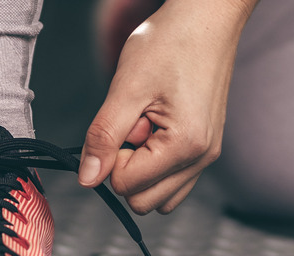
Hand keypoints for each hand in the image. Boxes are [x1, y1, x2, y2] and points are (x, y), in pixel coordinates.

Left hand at [80, 0, 257, 213]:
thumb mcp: (125, 89)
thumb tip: (87, 180)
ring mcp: (206, 156)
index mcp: (186, 147)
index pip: (126, 186)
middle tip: (134, 124)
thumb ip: (103, 137)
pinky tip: (156, 128)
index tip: (125, 121)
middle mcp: (202, 159)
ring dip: (141, 167)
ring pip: (158, 196)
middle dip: (126, 166)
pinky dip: (155, 163)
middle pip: (142, 201)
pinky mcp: (204, 148)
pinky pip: (172, 181)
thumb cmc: (170, 43)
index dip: (112, 156)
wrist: (206, 18)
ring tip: (146, 123)